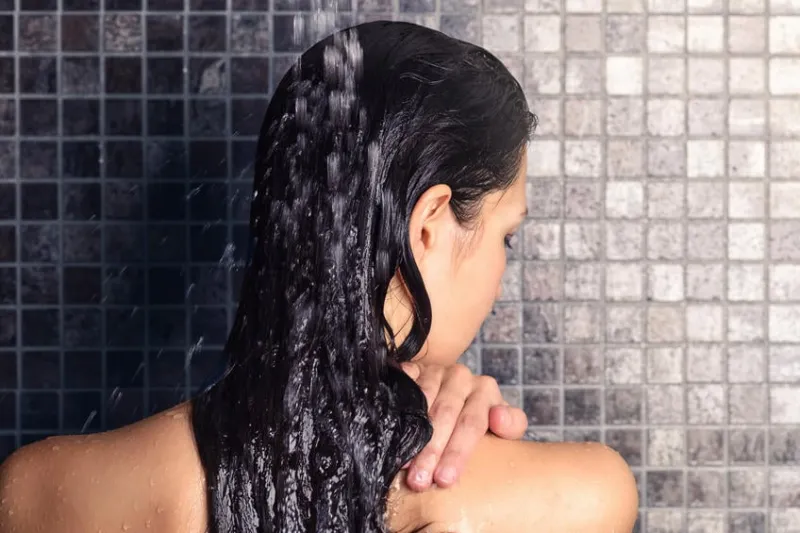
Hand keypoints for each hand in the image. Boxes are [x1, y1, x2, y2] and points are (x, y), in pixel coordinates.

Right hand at [400, 361, 527, 490]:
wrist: (455, 392)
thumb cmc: (478, 419)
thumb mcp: (501, 424)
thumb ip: (511, 424)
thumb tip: (499, 418)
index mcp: (486, 390)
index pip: (472, 423)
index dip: (457, 452)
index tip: (445, 479)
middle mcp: (461, 377)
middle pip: (445, 414)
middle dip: (431, 450)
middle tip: (420, 481)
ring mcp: (435, 370)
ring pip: (422, 403)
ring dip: (411, 435)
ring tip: (402, 464)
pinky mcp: (413, 369)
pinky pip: (403, 387)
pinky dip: (396, 408)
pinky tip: (390, 429)